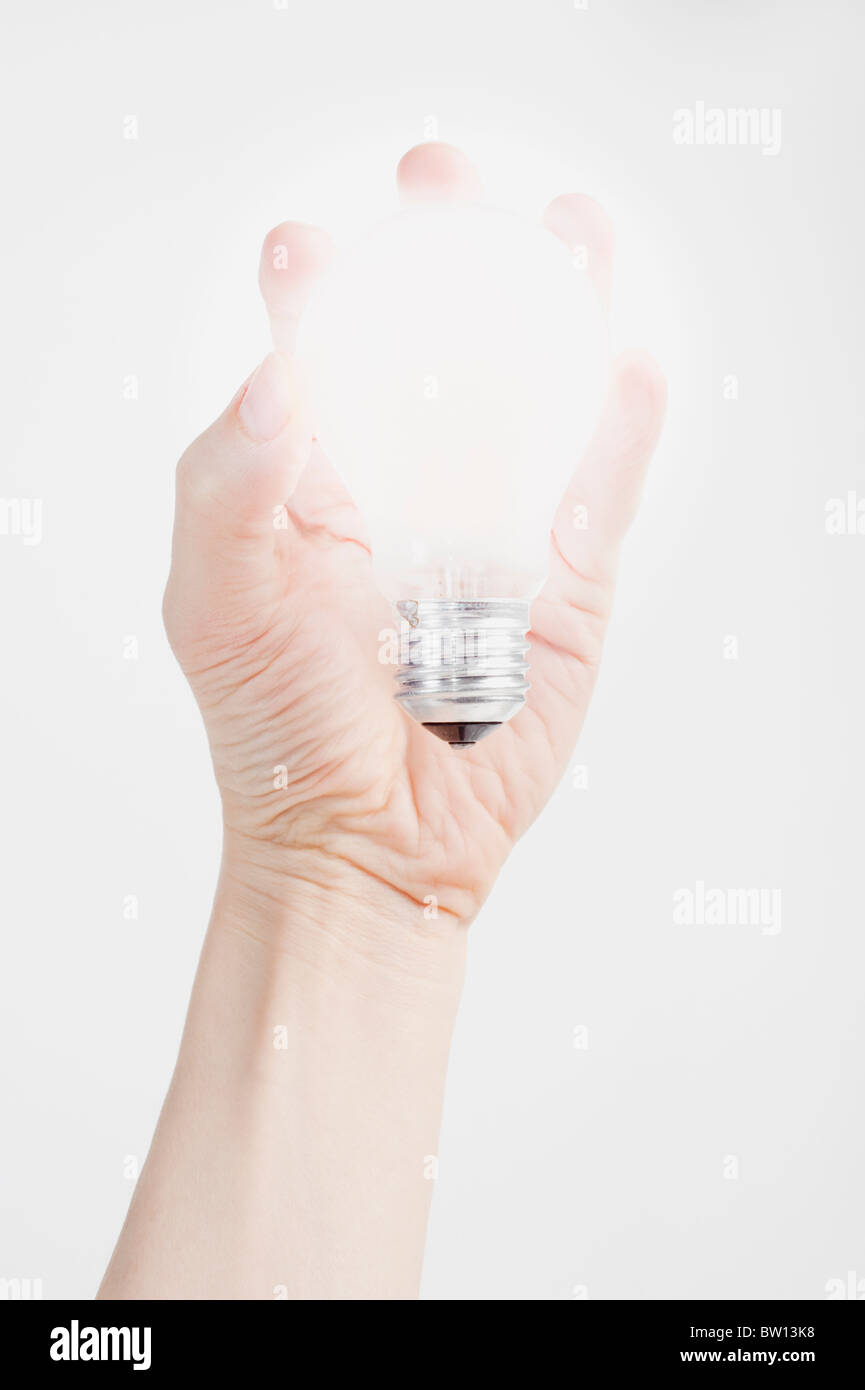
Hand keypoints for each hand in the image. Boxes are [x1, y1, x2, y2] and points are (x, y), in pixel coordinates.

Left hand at [163, 143, 666, 936]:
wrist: (365, 837)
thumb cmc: (276, 728)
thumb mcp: (215, 598)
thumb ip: (226, 483)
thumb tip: (276, 375)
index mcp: (318, 482)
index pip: (320, 359)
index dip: (317, 288)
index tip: (306, 247)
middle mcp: (408, 488)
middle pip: (438, 347)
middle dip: (442, 254)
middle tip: (438, 184)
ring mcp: (493, 526)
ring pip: (536, 393)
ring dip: (553, 302)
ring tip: (560, 225)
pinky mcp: (564, 577)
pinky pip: (601, 483)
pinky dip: (620, 419)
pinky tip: (622, 352)